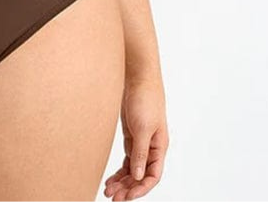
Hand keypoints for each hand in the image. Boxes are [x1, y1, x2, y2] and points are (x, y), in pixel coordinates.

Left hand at [103, 75, 168, 199]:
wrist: (138, 78)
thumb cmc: (145, 100)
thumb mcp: (142, 127)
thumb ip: (141, 152)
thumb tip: (139, 176)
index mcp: (159, 147)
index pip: (153, 176)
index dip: (141, 188)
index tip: (127, 197)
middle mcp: (151, 148)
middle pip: (141, 176)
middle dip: (128, 188)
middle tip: (113, 198)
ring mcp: (140, 142)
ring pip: (133, 169)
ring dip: (122, 181)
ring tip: (108, 191)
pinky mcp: (131, 136)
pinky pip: (127, 159)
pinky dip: (120, 170)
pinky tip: (110, 179)